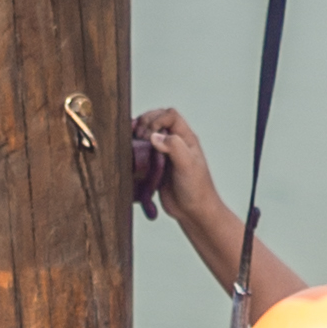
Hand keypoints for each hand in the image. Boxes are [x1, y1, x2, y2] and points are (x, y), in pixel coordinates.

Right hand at [134, 106, 217, 229]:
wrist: (193, 211)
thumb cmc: (196, 189)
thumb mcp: (188, 165)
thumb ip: (174, 147)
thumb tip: (155, 136)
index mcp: (186, 138)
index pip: (170, 115)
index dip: (157, 119)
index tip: (151, 134)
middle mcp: (175, 143)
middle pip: (157, 119)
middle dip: (145, 123)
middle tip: (140, 138)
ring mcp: (164, 153)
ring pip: (148, 133)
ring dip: (138, 133)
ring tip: (133, 140)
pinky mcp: (155, 165)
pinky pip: (143, 149)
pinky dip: (135, 146)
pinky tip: (130, 149)